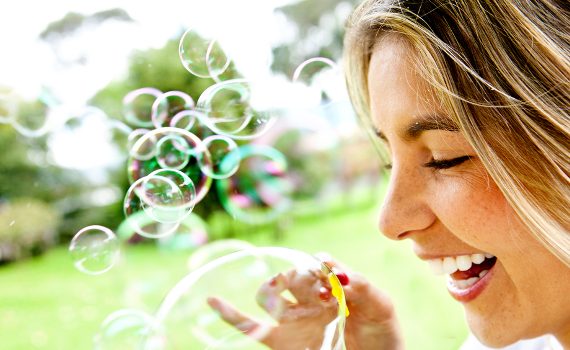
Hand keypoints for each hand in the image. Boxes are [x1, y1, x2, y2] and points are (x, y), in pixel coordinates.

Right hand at [208, 257, 403, 349]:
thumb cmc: (383, 338)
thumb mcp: (382, 308)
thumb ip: (364, 287)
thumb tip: (336, 270)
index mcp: (333, 285)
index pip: (316, 262)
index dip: (320, 267)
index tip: (332, 282)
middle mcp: (310, 298)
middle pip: (292, 275)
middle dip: (301, 279)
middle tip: (321, 297)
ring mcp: (294, 318)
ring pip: (270, 294)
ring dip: (276, 291)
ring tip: (294, 307)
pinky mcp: (281, 340)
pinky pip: (250, 326)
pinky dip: (229, 314)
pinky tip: (212, 300)